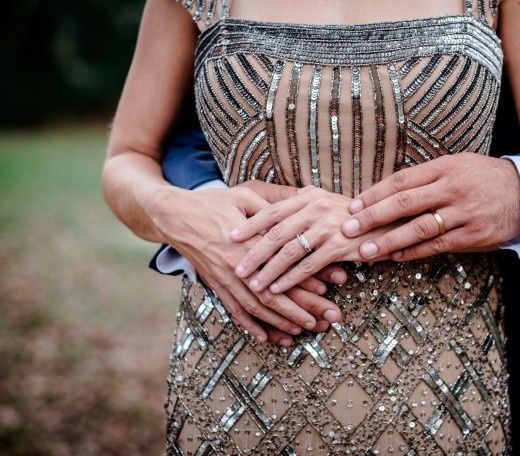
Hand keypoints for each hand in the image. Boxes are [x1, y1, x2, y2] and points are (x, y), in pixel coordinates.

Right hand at [154, 184, 346, 343]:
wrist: (174, 216)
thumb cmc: (212, 203)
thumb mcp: (244, 197)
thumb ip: (272, 209)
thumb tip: (302, 209)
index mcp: (248, 245)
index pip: (282, 269)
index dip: (305, 282)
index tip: (328, 291)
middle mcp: (236, 268)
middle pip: (273, 296)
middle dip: (302, 310)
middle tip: (326, 321)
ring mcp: (224, 279)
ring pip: (256, 308)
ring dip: (280, 323)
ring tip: (303, 331)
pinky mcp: (215, 285)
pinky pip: (234, 310)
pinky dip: (251, 326)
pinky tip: (267, 338)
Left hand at [231, 186, 391, 294]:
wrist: (390, 221)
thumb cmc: (356, 215)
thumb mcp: (329, 201)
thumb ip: (307, 201)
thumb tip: (289, 200)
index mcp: (309, 197)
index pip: (272, 210)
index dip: (250, 224)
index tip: (231, 236)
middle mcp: (316, 208)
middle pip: (275, 233)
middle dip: (253, 253)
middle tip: (236, 267)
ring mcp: (327, 226)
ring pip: (288, 252)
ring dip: (268, 270)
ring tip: (253, 284)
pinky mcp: (338, 245)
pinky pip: (307, 265)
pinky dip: (290, 279)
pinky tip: (278, 289)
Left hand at [340, 153, 519, 259]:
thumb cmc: (485, 179)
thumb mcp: (458, 165)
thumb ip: (427, 177)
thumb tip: (389, 193)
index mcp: (445, 167)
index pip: (401, 181)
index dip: (375, 194)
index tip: (353, 205)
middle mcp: (451, 189)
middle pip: (404, 204)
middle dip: (372, 217)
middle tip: (347, 228)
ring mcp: (462, 213)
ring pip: (418, 228)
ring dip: (388, 240)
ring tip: (365, 250)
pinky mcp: (471, 235)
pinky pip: (436, 245)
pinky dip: (413, 252)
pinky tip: (395, 256)